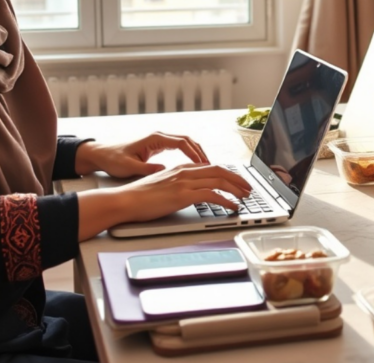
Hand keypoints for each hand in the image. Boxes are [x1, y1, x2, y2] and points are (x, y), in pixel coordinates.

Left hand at [74, 132, 208, 178]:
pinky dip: (190, 155)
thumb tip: (164, 171)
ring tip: (207, 167)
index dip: (194, 154)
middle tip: (211, 166)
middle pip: (188, 140)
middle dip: (201, 152)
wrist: (102, 154)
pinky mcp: (159, 146)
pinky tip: (195, 166)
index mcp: (154, 139)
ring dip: (197, 153)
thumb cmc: (113, 160)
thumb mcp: (129, 167)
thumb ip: (147, 169)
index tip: (203, 165)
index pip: (182, 143)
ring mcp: (160, 140)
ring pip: (186, 143)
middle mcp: (159, 137)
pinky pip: (180, 148)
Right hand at [76, 163, 251, 239]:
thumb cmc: (139, 197)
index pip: (211, 167)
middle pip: (219, 171)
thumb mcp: (162, 186)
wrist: (124, 201)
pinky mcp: (182, 195)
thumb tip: (190, 192)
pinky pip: (211, 195)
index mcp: (180, 168)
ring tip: (245, 197)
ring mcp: (184, 182)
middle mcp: (185, 171)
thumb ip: (177, 184)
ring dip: (236, 189)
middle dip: (237, 179)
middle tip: (248, 188)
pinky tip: (232, 206)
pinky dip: (226, 200)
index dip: (228, 174)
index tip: (237, 181)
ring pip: (219, 180)